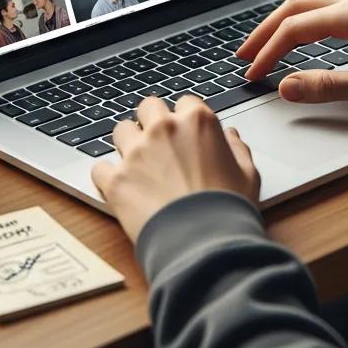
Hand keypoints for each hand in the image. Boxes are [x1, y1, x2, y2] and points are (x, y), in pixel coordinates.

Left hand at [91, 95, 260, 243]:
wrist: (204, 246)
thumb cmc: (230, 210)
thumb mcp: (248, 175)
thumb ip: (238, 148)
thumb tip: (231, 136)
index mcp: (197, 121)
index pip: (185, 102)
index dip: (185, 118)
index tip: (185, 133)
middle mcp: (164, 128)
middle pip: (148, 106)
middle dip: (152, 121)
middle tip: (159, 143)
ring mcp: (136, 152)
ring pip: (121, 130)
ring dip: (128, 143)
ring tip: (137, 164)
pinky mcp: (116, 180)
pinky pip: (100, 167)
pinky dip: (108, 177)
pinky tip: (120, 187)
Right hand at [237, 0, 347, 106]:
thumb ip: (326, 86)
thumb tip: (286, 86)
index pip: (295, 29)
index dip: (268, 52)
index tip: (253, 73)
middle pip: (296, 7)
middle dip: (265, 31)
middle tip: (243, 54)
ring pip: (311, 3)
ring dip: (284, 23)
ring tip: (264, 45)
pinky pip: (328, 6)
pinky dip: (305, 20)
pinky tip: (300, 35)